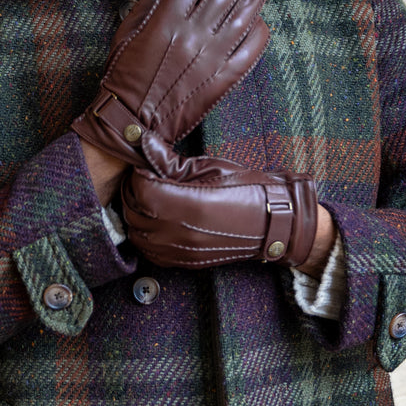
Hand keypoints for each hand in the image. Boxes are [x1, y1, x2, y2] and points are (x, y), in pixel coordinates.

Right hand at [71, 0, 268, 166]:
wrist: (132, 124)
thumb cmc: (124, 75)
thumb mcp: (127, 31)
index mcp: (165, 18)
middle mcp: (192, 33)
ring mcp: (211, 56)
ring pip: (245, 14)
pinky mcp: (223, 79)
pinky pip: (251, 48)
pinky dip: (259, 30)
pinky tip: (257, 22)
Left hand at [121, 132, 317, 267]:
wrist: (272, 222)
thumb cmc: (245, 189)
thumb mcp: (209, 166)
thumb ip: (170, 160)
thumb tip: (143, 143)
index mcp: (187, 204)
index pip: (141, 189)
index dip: (139, 173)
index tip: (146, 165)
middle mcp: (180, 232)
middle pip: (134, 213)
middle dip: (133, 192)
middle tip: (144, 177)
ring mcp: (182, 251)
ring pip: (137, 236)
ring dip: (136, 215)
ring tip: (148, 199)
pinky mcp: (185, 262)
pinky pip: (150, 253)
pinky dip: (145, 236)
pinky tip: (155, 221)